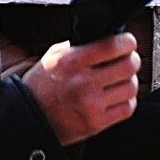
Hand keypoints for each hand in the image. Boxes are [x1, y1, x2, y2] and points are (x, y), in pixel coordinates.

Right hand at [23, 33, 139, 145]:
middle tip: (125, 62)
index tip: (127, 43)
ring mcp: (90, 105)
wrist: (26, 119)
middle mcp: (81, 83)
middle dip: (131, 61)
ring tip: (117, 83)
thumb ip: (81, 45)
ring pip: (132, 87)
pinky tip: (113, 99)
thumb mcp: (53, 57)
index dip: (127, 42)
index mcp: (71, 62)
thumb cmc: (40, 87)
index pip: (115, 45)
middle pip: (130, 65)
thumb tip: (109, 36)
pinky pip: (128, 108)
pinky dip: (125, 102)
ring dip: (128, 83)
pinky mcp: (96, 124)